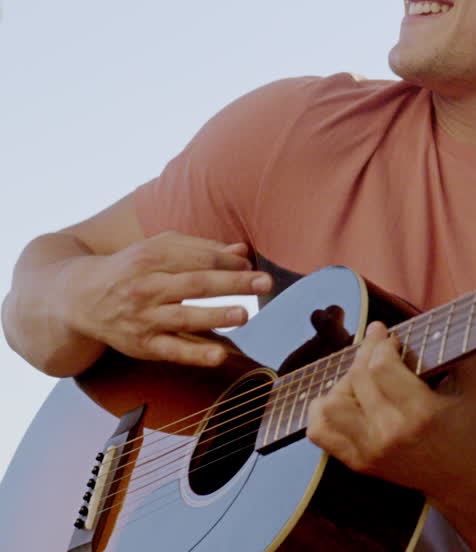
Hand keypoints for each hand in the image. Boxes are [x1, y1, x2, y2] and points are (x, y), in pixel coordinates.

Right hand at [63, 231, 269, 365]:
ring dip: (215, 316)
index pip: (199, 258)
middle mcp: (147, 287)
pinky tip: (219, 356)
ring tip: (244, 315)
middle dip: (232, 283)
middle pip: (196, 283)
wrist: (80, 298)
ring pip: (183, 317)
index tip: (252, 266)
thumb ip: (202, 249)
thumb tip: (243, 252)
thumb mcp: (160, 249)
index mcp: (153, 257)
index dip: (229, 262)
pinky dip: (196, 355)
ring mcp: (144, 317)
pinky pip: (172, 350)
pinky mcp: (142, 345)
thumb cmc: (134, 268)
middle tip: (265, 283)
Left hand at [306, 321, 475, 495]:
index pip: (381, 368)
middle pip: (357, 380)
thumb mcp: (474, 379)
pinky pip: (320, 431)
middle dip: (365, 352)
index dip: (380, 344)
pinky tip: (343, 400)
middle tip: (376, 344)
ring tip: (361, 377)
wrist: (461, 473)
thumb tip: (425, 319)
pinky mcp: (358, 463)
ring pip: (330, 405)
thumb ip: (455, 346)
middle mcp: (391, 434)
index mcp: (421, 413)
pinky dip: (322, 410)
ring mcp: (370, 451)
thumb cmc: (467, 420)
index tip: (390, 337)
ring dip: (342, 383)